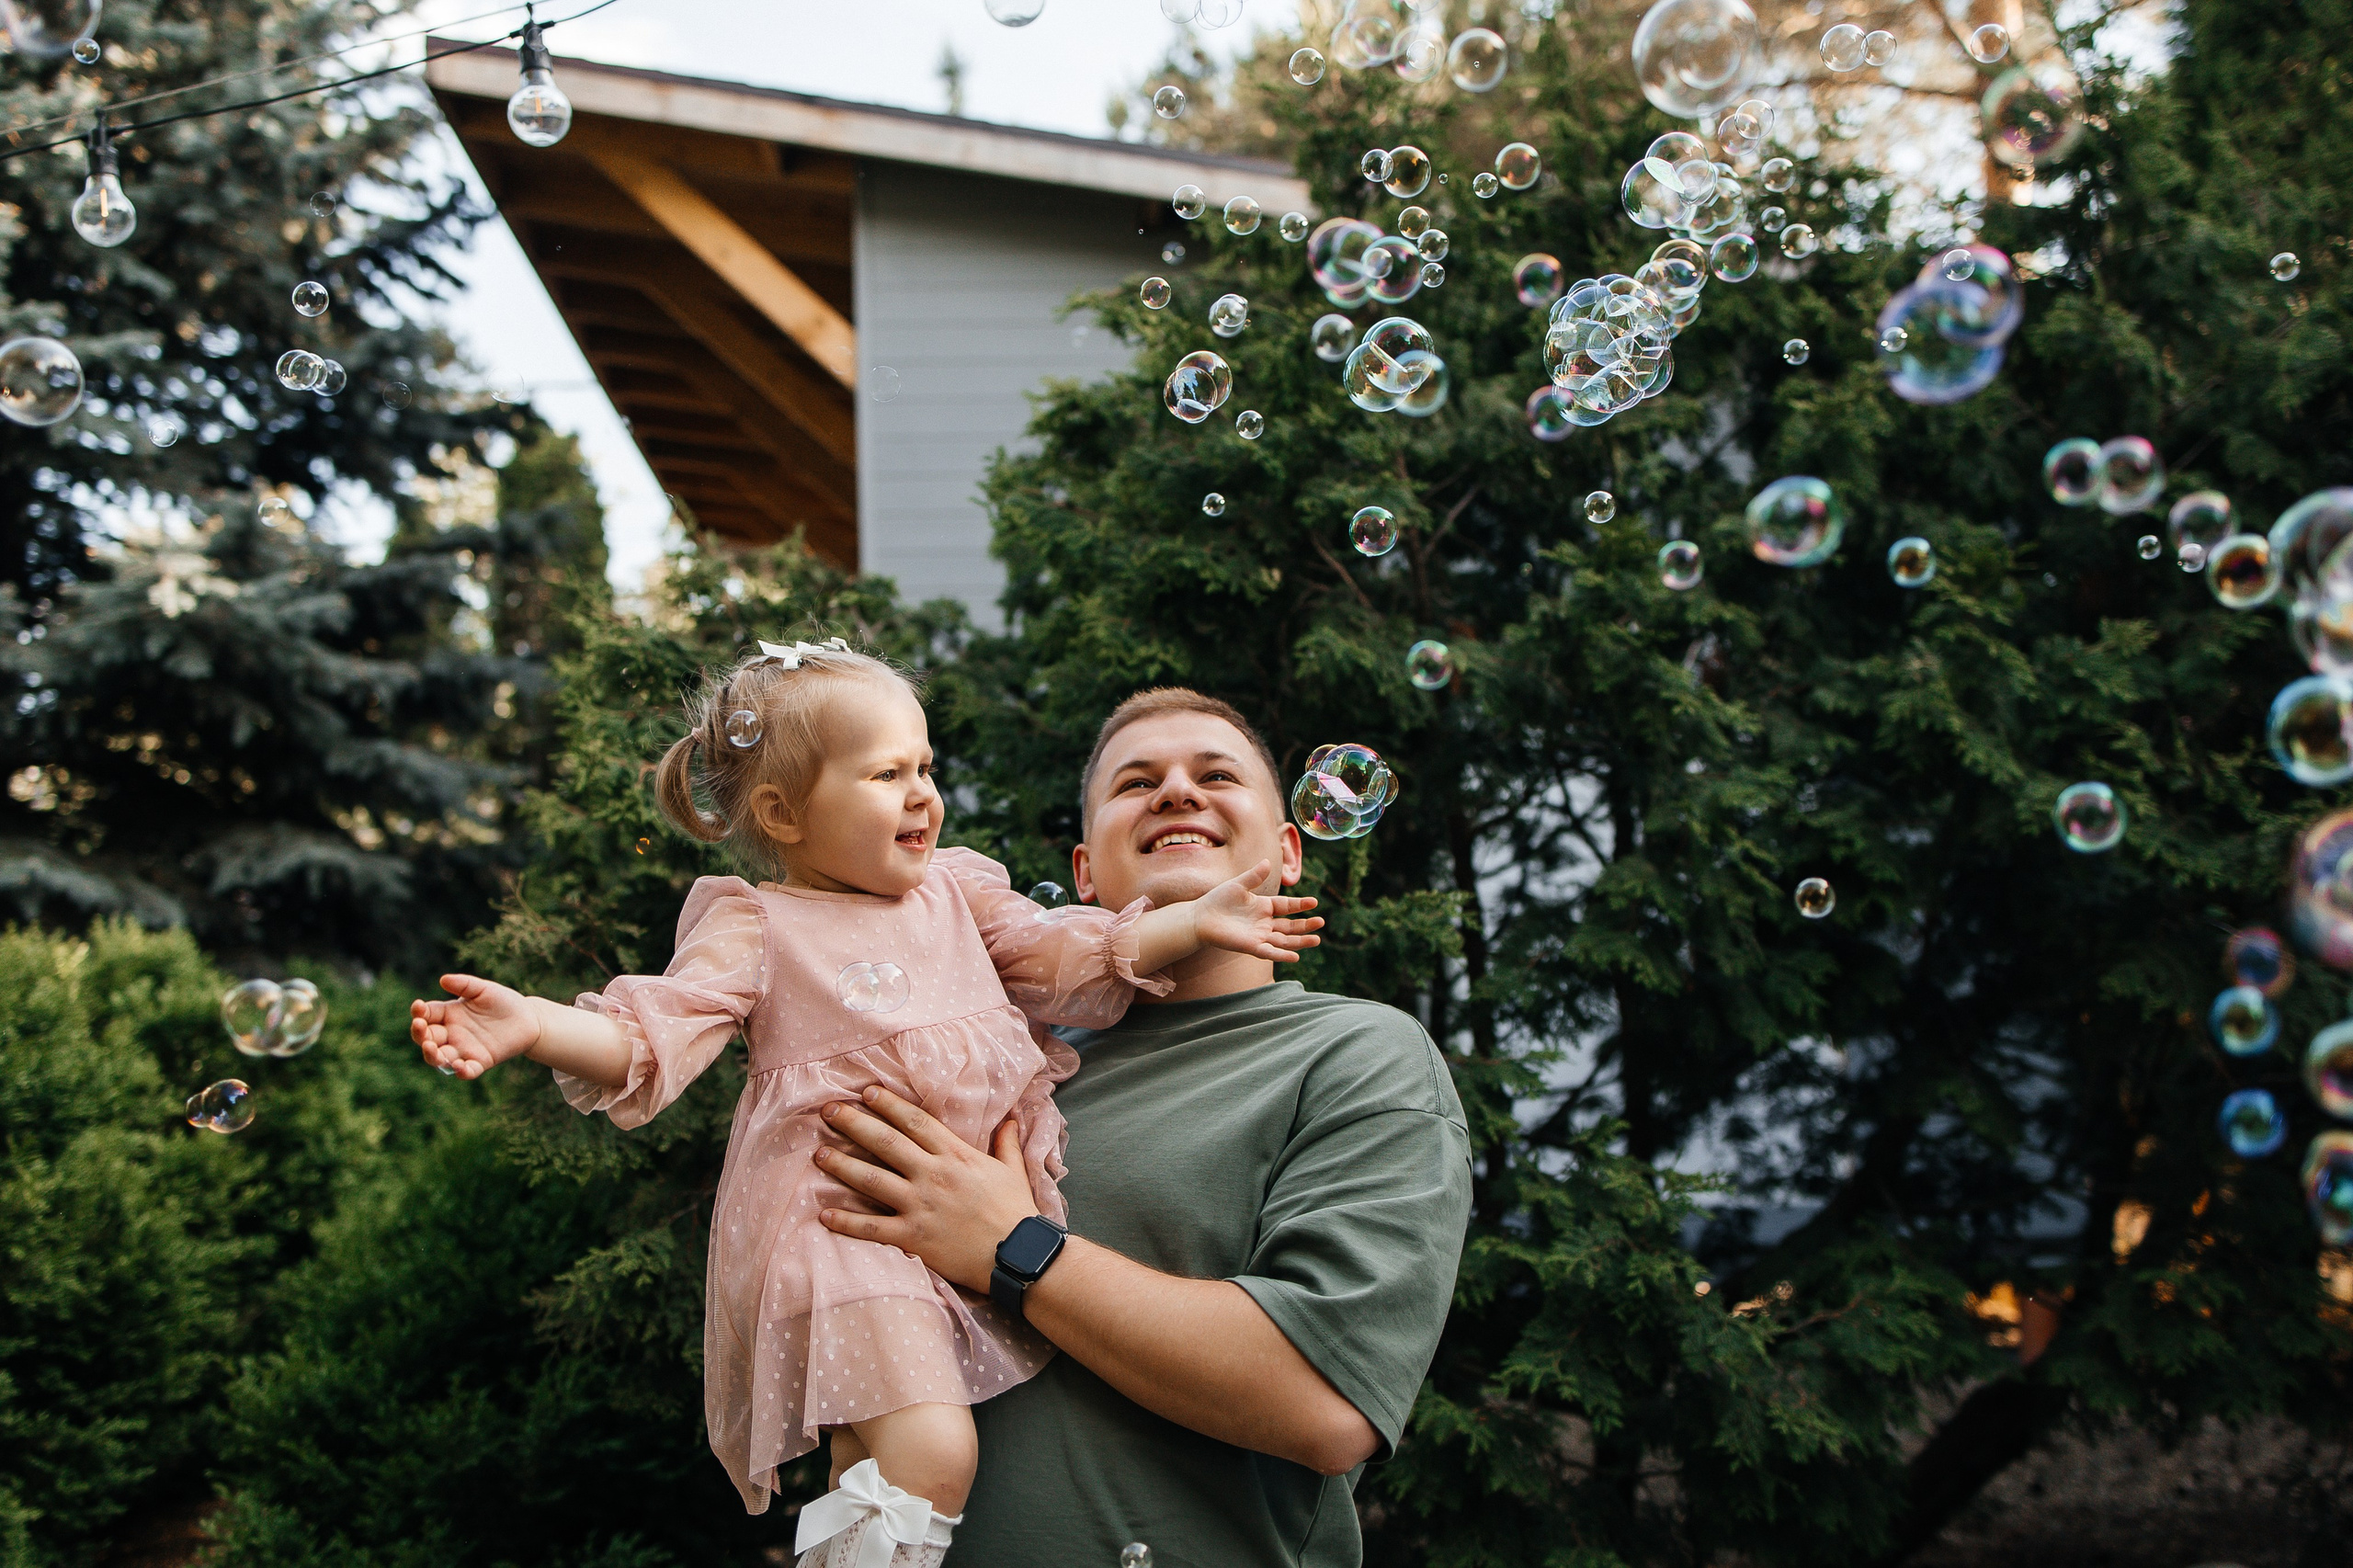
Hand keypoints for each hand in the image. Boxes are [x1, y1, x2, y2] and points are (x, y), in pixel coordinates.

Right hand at [409, 973, 541, 1079]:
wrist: (528, 1018)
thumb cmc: (502, 1001)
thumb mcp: (483, 989)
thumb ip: (464, 984)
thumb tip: (443, 979)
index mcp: (448, 1014)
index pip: (426, 1015)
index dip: (418, 1013)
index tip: (418, 1007)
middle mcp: (452, 1034)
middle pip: (427, 1038)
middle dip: (420, 1034)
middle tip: (420, 1027)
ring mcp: (465, 1049)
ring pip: (440, 1058)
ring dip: (432, 1055)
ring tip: (431, 1047)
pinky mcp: (481, 1061)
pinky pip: (467, 1071)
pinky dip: (461, 1071)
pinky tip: (460, 1066)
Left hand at [815, 1088, 1041, 1293]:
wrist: (1018, 1255)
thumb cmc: (1016, 1212)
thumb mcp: (1012, 1171)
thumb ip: (1006, 1143)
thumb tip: (1011, 1120)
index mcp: (955, 1155)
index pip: (915, 1122)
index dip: (888, 1105)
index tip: (866, 1093)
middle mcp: (933, 1175)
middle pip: (885, 1143)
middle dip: (854, 1124)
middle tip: (828, 1111)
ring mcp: (920, 1206)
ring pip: (872, 1180)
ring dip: (842, 1165)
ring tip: (819, 1154)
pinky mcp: (912, 1237)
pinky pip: (871, 1228)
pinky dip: (846, 1222)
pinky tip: (824, 1215)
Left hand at [1190, 859, 1322, 962]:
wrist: (1200, 917)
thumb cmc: (1217, 899)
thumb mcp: (1238, 885)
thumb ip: (1254, 876)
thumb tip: (1267, 862)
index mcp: (1263, 906)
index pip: (1286, 906)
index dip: (1300, 905)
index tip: (1314, 902)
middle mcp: (1263, 923)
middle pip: (1289, 926)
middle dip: (1305, 925)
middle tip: (1321, 923)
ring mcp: (1258, 935)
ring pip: (1284, 940)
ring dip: (1300, 941)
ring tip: (1317, 940)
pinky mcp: (1249, 946)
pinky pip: (1269, 951)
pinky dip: (1281, 954)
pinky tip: (1295, 956)